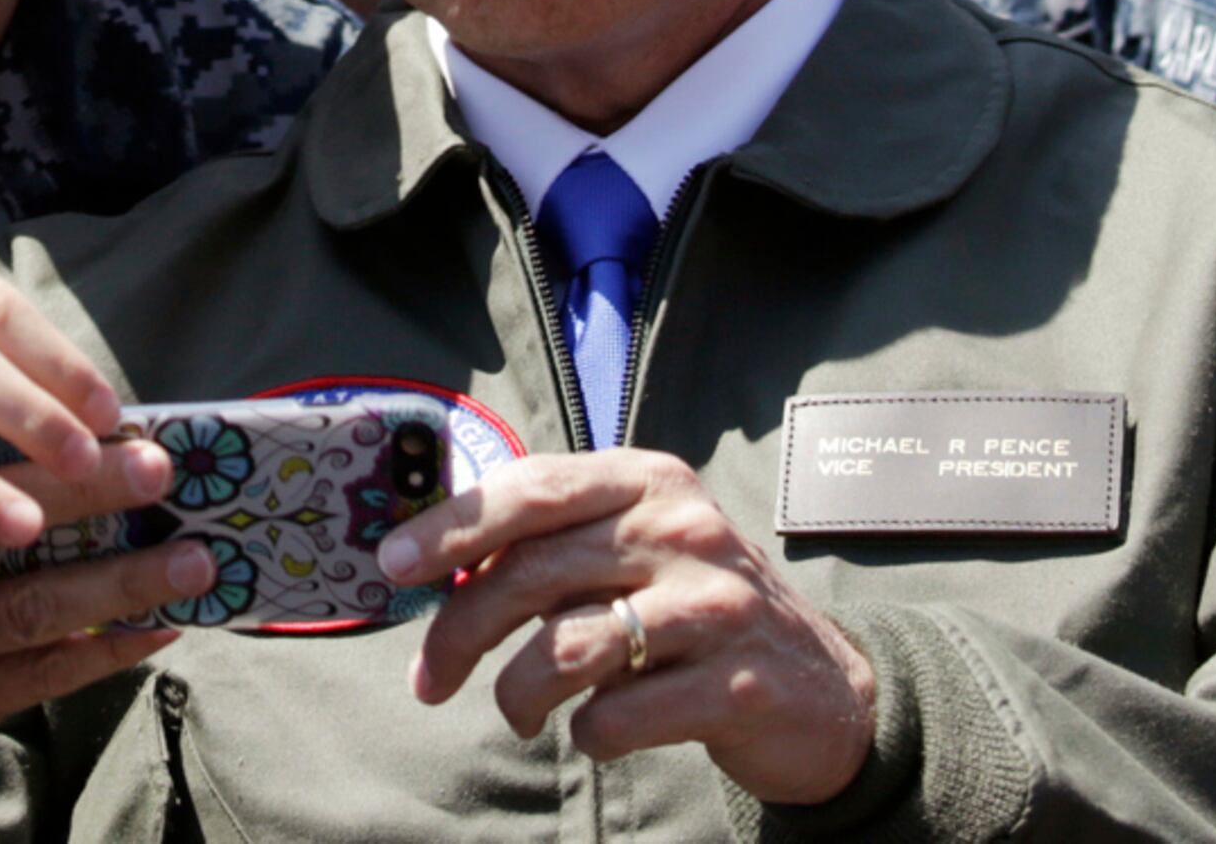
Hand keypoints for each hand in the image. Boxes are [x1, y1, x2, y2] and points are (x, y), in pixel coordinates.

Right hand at [0, 437, 201, 828]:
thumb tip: (63, 407)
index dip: (32, 406)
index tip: (108, 400)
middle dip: (88, 487)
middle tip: (160, 466)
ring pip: (28, 603)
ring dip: (122, 580)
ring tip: (195, 558)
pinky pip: (36, 675)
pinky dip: (105, 652)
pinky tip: (160, 630)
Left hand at [384, 451, 877, 808]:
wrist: (823, 689)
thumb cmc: (699, 611)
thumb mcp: (638, 548)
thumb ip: (557, 542)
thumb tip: (435, 561)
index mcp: (650, 481)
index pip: (532, 488)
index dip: (452, 525)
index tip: (392, 564)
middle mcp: (684, 530)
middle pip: (532, 571)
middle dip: (460, 630)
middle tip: (429, 679)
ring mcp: (715, 606)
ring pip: (565, 648)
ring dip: (517, 694)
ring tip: (520, 712)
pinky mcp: (734, 685)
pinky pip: (616, 717)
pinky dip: (587, 733)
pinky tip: (597, 729)